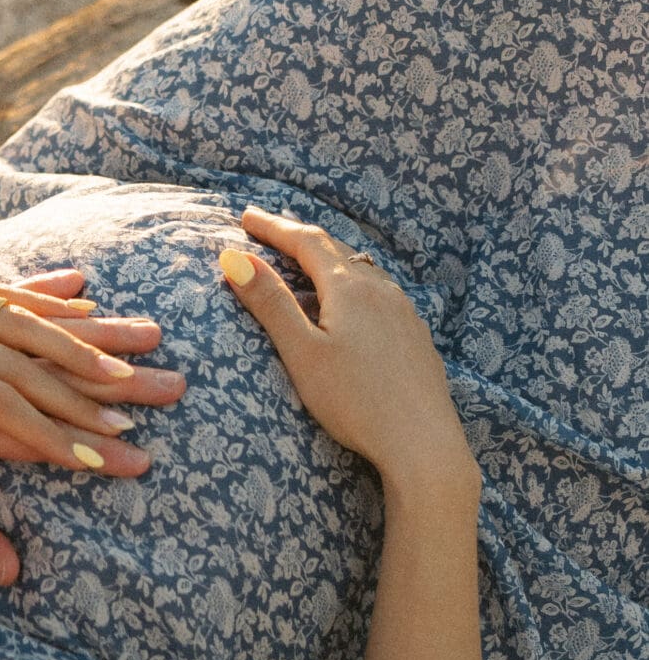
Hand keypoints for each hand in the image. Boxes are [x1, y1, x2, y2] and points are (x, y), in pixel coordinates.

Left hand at [0, 250, 185, 503]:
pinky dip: (48, 296)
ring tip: (140, 350)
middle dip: (95, 388)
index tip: (105, 454)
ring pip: (30, 319)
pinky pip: (4, 288)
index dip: (58, 434)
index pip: (6, 407)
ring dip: (87, 338)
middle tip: (150, 405)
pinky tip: (86, 297)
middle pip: (34, 362)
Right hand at [221, 210, 475, 501]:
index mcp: (350, 288)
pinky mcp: (415, 336)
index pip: (306, 242)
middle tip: (270, 233)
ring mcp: (404, 312)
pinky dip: (352, 285)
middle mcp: (381, 290)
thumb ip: (270, 304)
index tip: (246, 216)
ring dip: (329, 261)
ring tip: (307, 264)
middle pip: (336, 251)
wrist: (423, 443)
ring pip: (361, 271)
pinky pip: (379, 294)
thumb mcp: (302, 353)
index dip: (274, 227)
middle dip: (300, 239)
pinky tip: (350, 305)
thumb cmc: (356, 401)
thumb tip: (236, 259)